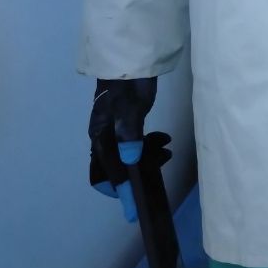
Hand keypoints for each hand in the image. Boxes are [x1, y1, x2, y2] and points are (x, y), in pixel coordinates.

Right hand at [88, 77, 158, 222]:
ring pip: (130, 156)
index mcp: (100, 136)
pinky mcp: (129, 124)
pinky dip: (150, 146)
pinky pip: (137, 144)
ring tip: (167, 150)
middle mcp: (105, 137)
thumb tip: (130, 162)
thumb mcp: (130, 109)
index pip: (107, 172)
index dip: (120, 191)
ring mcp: (117, 130)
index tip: (133, 209)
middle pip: (117, 167)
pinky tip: (164, 140)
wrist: (133, 58)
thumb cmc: (129, 84)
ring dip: (147, 158)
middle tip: (160, 167)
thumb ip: (130, 136)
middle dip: (137, 173)